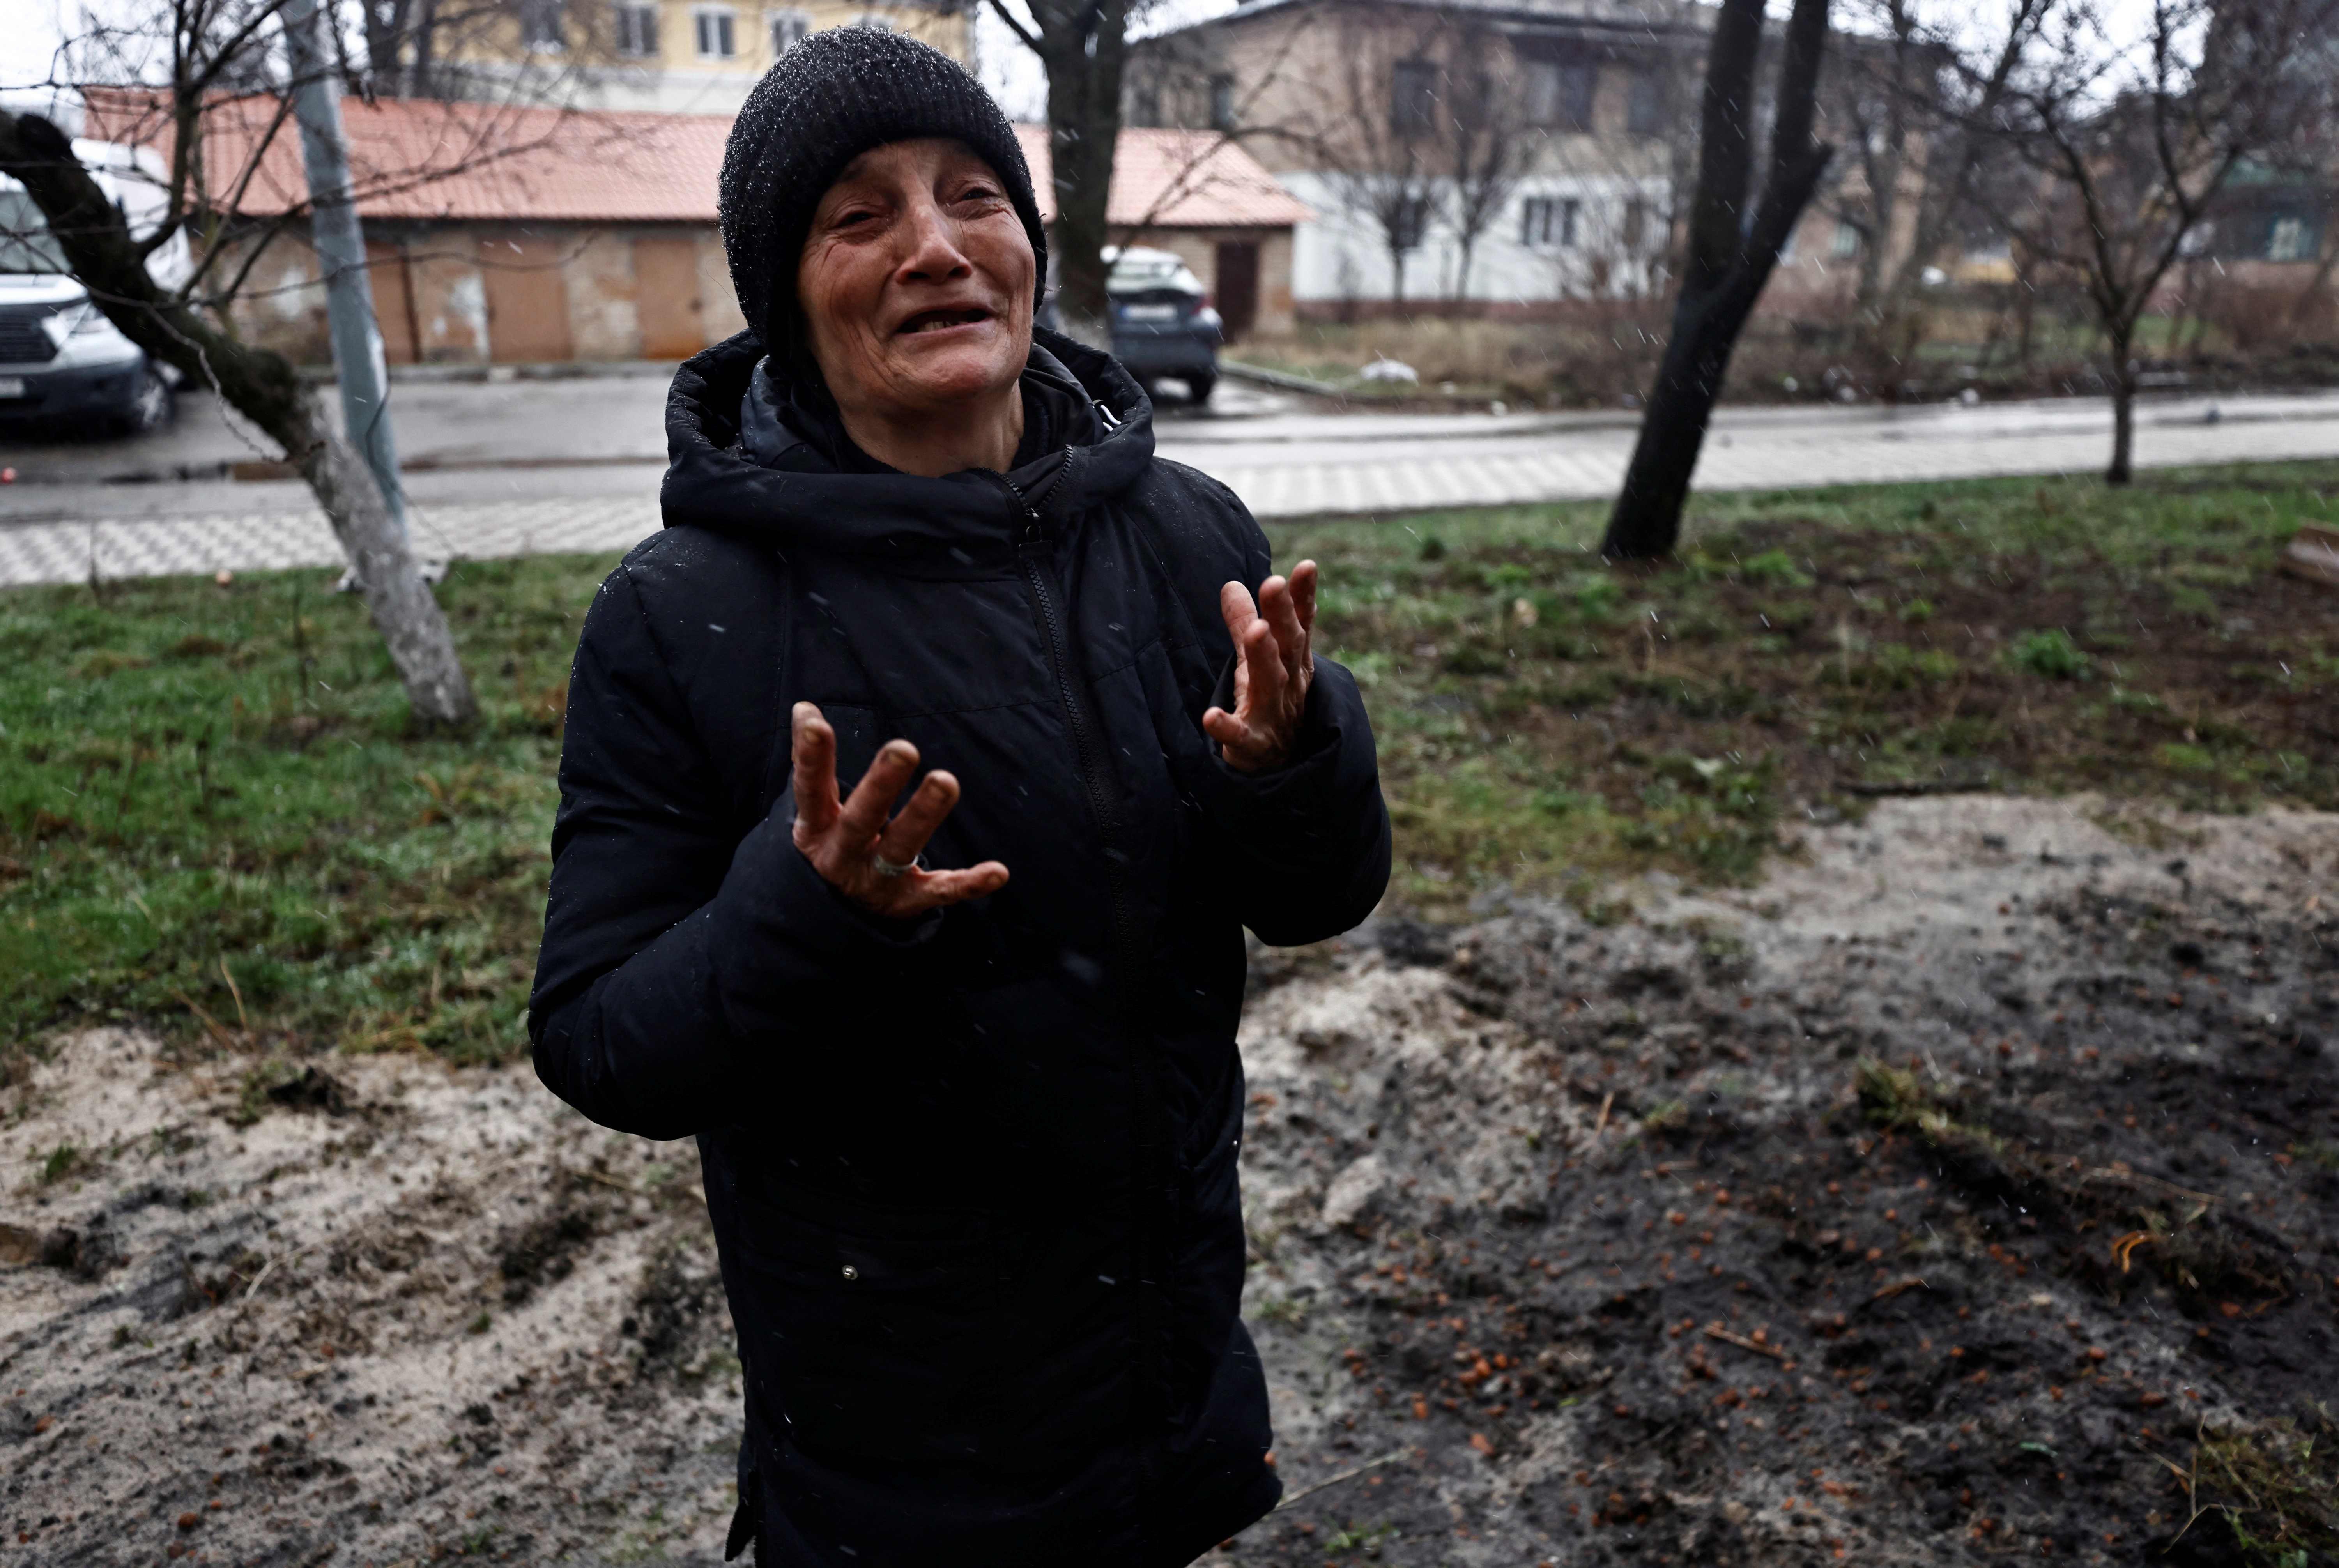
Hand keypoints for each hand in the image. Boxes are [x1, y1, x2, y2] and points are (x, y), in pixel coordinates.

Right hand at [788, 702, 1008, 918]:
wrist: (832, 921)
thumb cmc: (831, 845)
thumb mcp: (814, 810)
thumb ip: (813, 763)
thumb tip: (804, 707)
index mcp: (817, 827)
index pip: (811, 788)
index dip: (811, 758)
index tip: (816, 724)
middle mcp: (844, 854)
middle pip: (861, 819)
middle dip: (881, 785)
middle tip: (903, 748)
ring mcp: (876, 880)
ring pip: (901, 847)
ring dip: (924, 814)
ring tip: (946, 781)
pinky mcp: (908, 901)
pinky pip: (941, 891)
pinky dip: (969, 883)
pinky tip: (998, 872)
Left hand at [1203, 560, 1316, 773]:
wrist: (1282, 767)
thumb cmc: (1271, 704)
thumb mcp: (1259, 661)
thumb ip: (1245, 623)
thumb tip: (1231, 584)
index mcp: (1293, 661)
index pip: (1300, 625)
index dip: (1303, 597)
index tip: (1306, 566)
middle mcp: (1289, 684)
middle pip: (1288, 646)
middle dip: (1282, 615)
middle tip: (1273, 583)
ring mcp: (1273, 715)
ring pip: (1270, 683)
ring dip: (1263, 656)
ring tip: (1256, 631)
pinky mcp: (1253, 745)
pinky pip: (1240, 736)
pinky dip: (1226, 727)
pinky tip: (1210, 716)